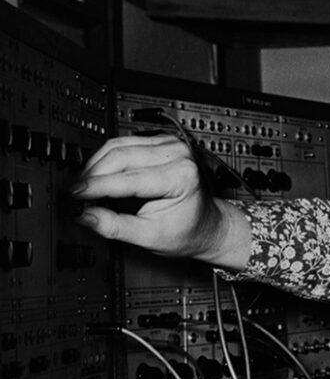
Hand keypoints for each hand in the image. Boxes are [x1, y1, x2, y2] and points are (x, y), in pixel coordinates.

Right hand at [71, 134, 250, 268]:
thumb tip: (84, 215)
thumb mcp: (150, 236)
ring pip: (117, 146)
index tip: (73, 196)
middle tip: (75, 193)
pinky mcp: (160, 142)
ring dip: (95, 165)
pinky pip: (123, 143)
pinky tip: (97, 174)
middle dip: (92, 176)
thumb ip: (115, 226)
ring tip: (84, 186)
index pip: (127, 179)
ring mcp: (170, 145)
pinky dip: (105, 159)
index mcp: (181, 176)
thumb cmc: (188, 230)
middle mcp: (177, 155)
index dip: (95, 188)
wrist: (207, 223)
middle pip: (119, 157)